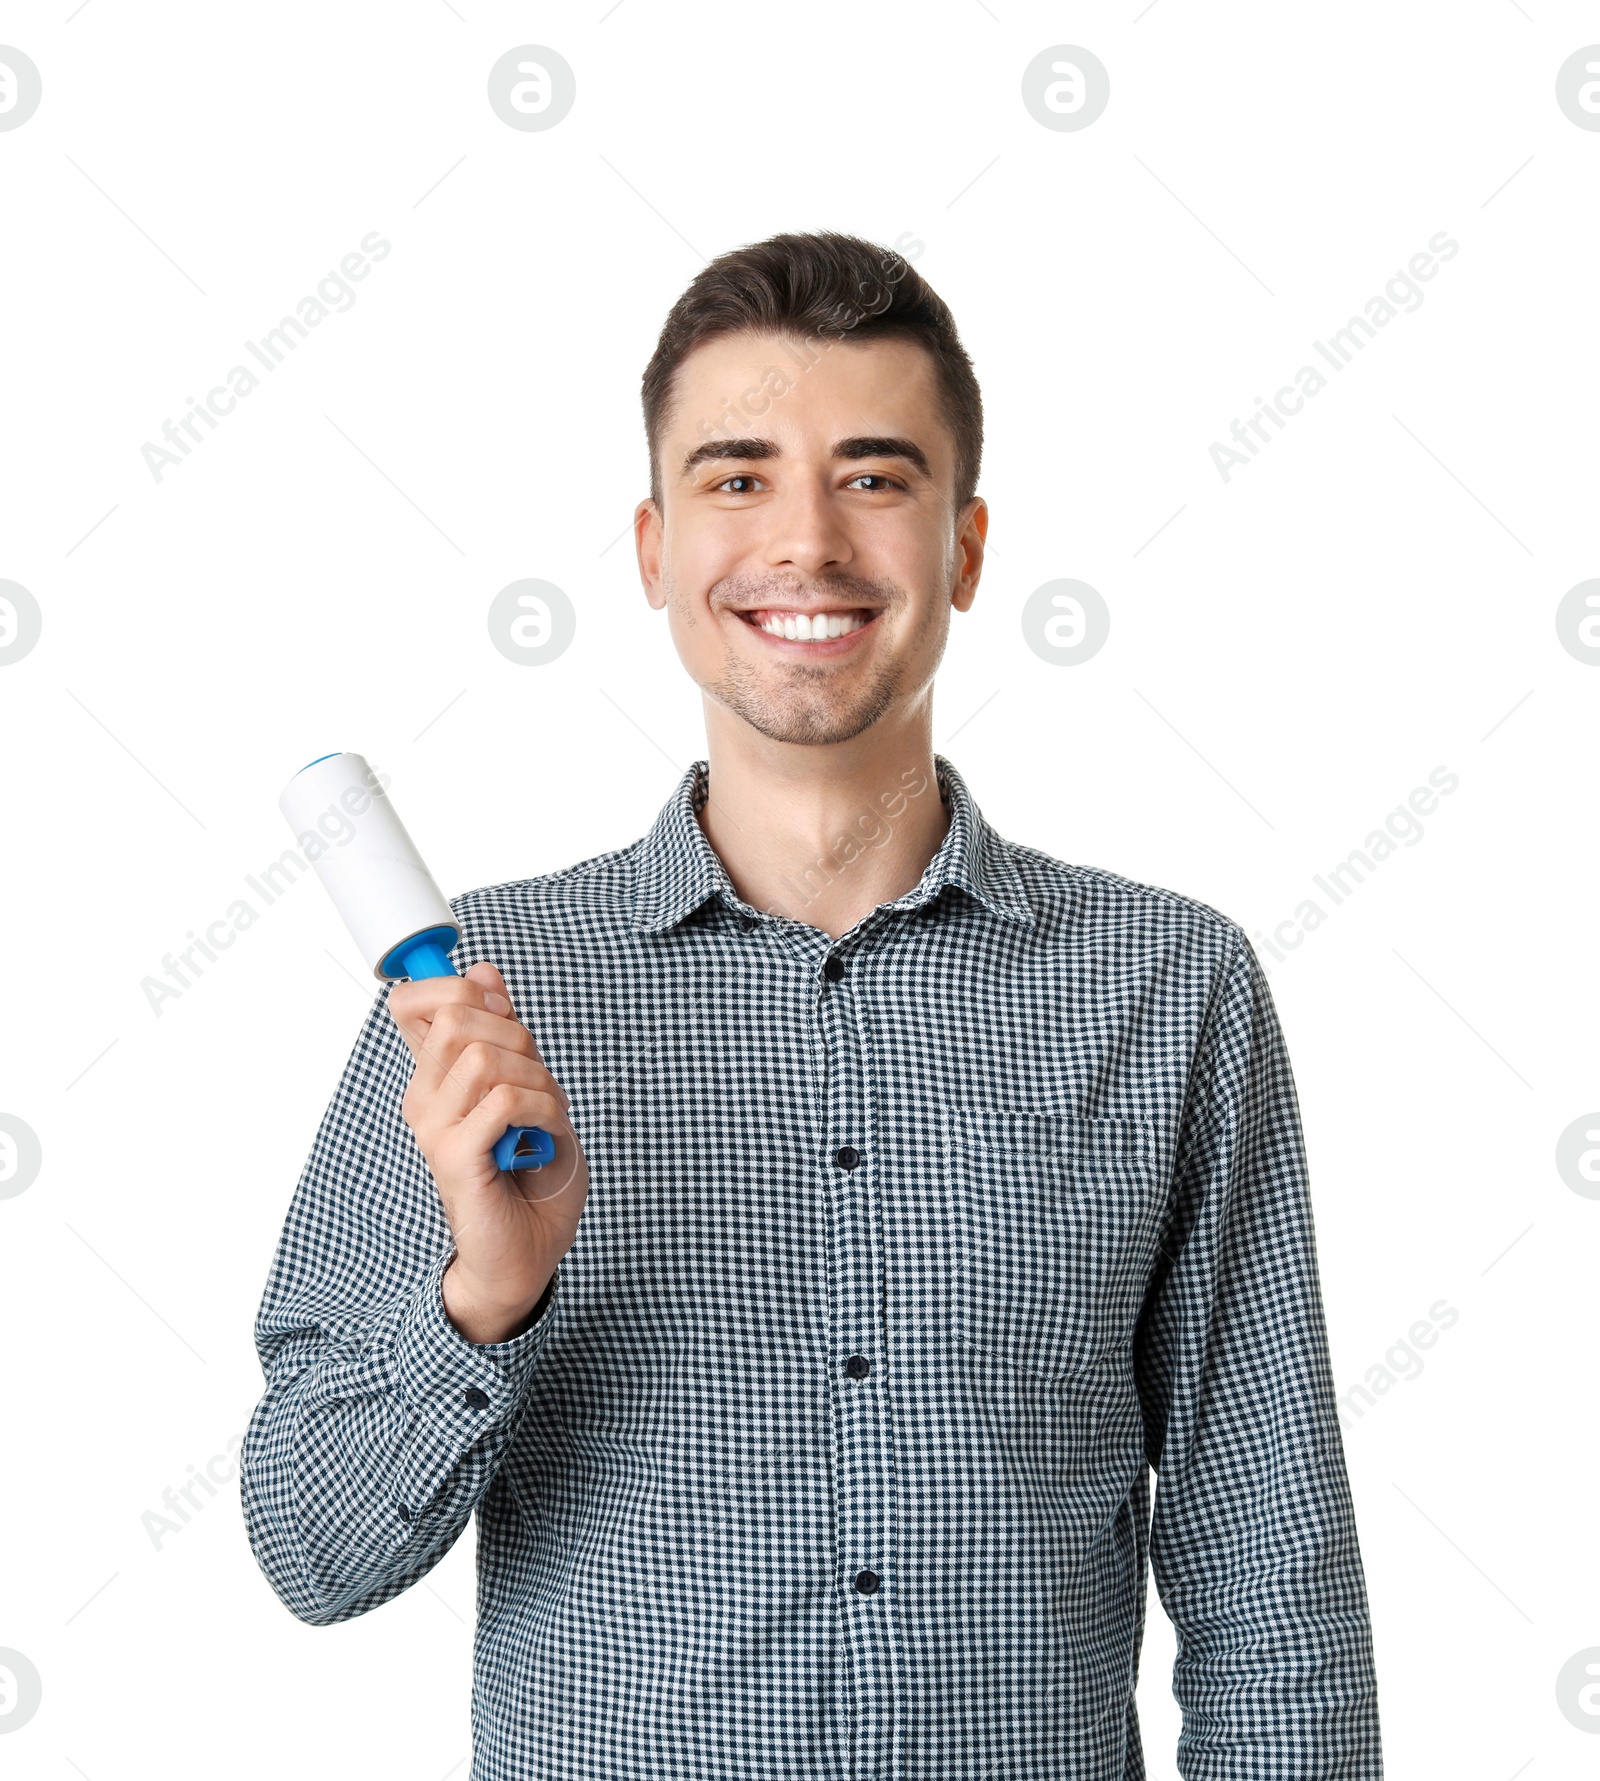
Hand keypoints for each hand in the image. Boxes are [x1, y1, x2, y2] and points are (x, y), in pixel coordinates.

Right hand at [388, 959, 588, 1341]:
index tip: (502, 1010)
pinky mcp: (454, 1157)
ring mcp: (434, 1127)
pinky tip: (544, 1135)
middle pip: (457, 1015)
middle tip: (538, 1079)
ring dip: (536, 1077)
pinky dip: (542, 1109)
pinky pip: (502, 1100)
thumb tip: (483, 970)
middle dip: (518, 1035)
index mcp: (434, 1077)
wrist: (527, 1251)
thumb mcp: (528, 1086)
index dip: (459, 988)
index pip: (412, 1001)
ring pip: (483, 1054)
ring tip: (545, 1113)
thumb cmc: (530, 1174)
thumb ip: (504, 1033)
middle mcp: (424, 1098)